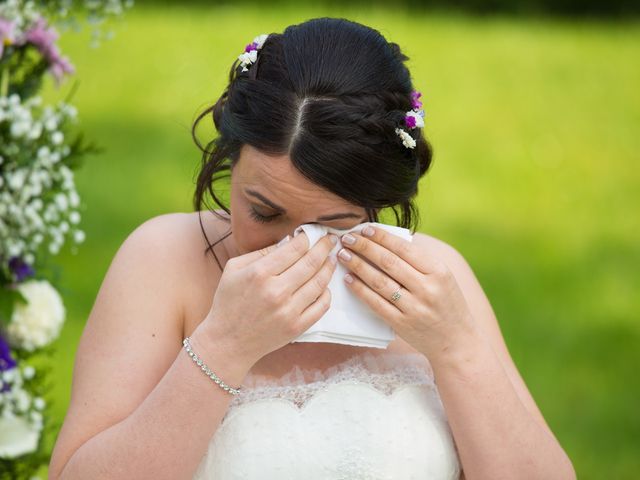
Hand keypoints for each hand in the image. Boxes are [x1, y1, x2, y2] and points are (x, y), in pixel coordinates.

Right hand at [198, 231, 337, 367]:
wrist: (227, 342)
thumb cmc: (228, 302)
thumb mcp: (234, 269)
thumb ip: (261, 252)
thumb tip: (288, 241)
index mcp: (260, 273)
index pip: (295, 248)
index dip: (307, 237)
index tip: (313, 233)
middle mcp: (276, 291)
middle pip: (311, 262)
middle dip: (324, 247)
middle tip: (331, 240)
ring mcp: (288, 310)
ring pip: (320, 282)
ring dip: (329, 267)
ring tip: (331, 259)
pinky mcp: (297, 326)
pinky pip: (322, 306)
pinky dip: (327, 293)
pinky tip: (325, 285)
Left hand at [336, 226, 475, 357]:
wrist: (457, 341)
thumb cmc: (447, 304)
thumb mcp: (443, 278)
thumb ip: (419, 261)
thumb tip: (387, 241)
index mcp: (438, 271)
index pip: (404, 248)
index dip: (381, 237)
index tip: (365, 229)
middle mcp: (426, 288)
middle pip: (388, 262)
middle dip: (364, 247)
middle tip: (348, 238)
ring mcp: (414, 307)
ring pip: (379, 281)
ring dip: (358, 266)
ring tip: (344, 255)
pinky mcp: (402, 324)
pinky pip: (376, 303)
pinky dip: (360, 290)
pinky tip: (349, 279)